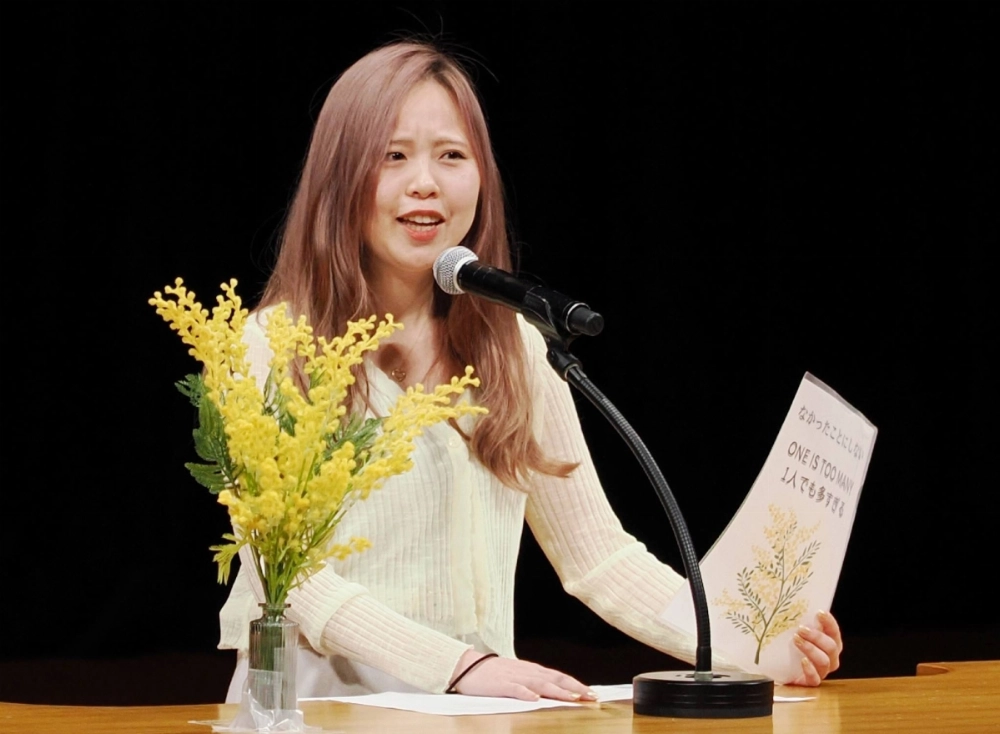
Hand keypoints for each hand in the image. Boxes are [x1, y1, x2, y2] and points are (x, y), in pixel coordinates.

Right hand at [450, 649, 596, 701]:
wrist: (466, 666)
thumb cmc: (492, 674)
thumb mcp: (517, 676)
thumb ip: (534, 682)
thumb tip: (553, 692)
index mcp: (532, 670)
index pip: (559, 676)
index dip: (576, 684)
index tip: (592, 693)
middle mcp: (527, 672)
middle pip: (555, 679)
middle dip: (575, 688)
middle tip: (592, 697)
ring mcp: (514, 677)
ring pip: (540, 684)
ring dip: (558, 691)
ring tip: (572, 698)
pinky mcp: (500, 684)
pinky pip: (515, 689)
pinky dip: (526, 693)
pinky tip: (535, 699)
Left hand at [787, 609, 842, 685]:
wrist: (774, 668)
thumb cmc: (787, 646)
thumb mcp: (792, 631)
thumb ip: (798, 621)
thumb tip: (793, 604)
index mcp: (828, 643)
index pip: (834, 632)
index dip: (829, 623)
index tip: (819, 613)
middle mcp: (828, 658)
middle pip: (832, 647)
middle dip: (817, 636)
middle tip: (801, 628)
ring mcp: (820, 672)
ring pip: (824, 662)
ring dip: (812, 649)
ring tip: (797, 640)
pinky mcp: (809, 683)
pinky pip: (815, 679)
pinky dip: (810, 670)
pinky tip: (802, 661)